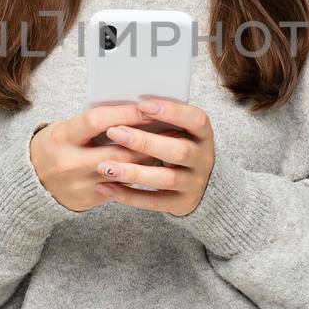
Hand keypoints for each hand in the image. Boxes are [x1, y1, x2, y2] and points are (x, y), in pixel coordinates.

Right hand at [29, 103, 170, 212]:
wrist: (32, 181)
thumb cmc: (55, 146)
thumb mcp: (65, 128)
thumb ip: (93, 123)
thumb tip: (134, 110)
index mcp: (62, 137)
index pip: (96, 122)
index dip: (124, 115)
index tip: (148, 108)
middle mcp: (69, 163)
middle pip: (118, 152)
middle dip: (148, 141)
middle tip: (173, 130)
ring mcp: (80, 185)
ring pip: (124, 173)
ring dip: (149, 160)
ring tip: (169, 149)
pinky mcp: (88, 200)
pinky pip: (121, 188)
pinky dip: (138, 175)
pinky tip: (154, 167)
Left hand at [94, 96, 214, 216]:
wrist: (193, 181)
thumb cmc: (175, 144)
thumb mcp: (177, 129)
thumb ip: (160, 120)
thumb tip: (126, 105)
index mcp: (203, 134)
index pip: (196, 120)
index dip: (171, 112)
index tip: (142, 105)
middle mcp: (204, 159)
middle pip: (179, 151)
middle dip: (144, 142)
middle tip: (114, 132)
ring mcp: (195, 183)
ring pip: (166, 179)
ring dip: (133, 172)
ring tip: (105, 167)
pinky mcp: (182, 203)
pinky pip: (155, 202)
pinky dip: (129, 195)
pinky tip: (106, 187)